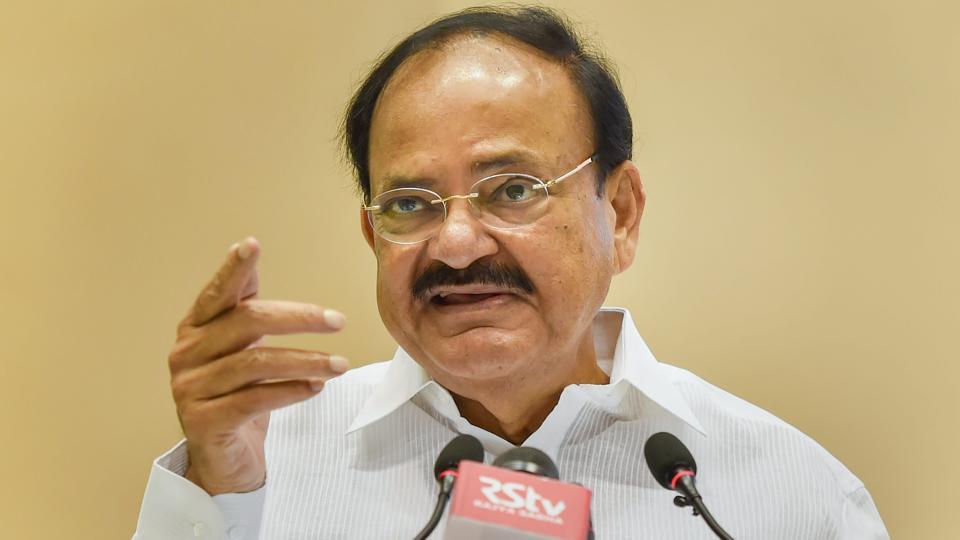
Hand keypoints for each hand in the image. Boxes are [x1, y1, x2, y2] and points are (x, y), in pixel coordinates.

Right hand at [168, 237, 348, 494]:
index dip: (232, 270)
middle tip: (337, 321)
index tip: (251, 245)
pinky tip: (316, 388)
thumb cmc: (236, 396)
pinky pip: (254, 400)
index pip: (216, 294)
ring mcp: (190, 389)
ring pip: (255, 363)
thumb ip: (243, 307)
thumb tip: (249, 253)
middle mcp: (186, 355)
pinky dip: (291, 390)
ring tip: (340, 364)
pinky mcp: (204, 422)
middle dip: (298, 319)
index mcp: (195, 330)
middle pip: (246, 323)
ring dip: (306, 361)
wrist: (224, 459)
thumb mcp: (240, 347)